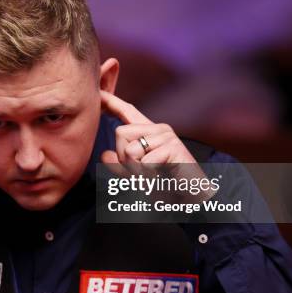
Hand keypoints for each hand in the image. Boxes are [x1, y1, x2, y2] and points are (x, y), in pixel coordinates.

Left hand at [100, 91, 214, 201]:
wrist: (191, 200)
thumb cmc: (165, 187)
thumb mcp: (135, 176)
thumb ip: (119, 165)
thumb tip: (104, 154)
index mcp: (149, 133)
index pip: (128, 112)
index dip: (112, 102)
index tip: (100, 92)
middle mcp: (158, 130)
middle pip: (120, 132)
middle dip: (122, 158)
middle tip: (141, 173)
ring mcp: (167, 136)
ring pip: (129, 149)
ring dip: (135, 170)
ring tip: (152, 177)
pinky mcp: (173, 147)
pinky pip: (144, 162)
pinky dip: (147, 176)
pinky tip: (161, 178)